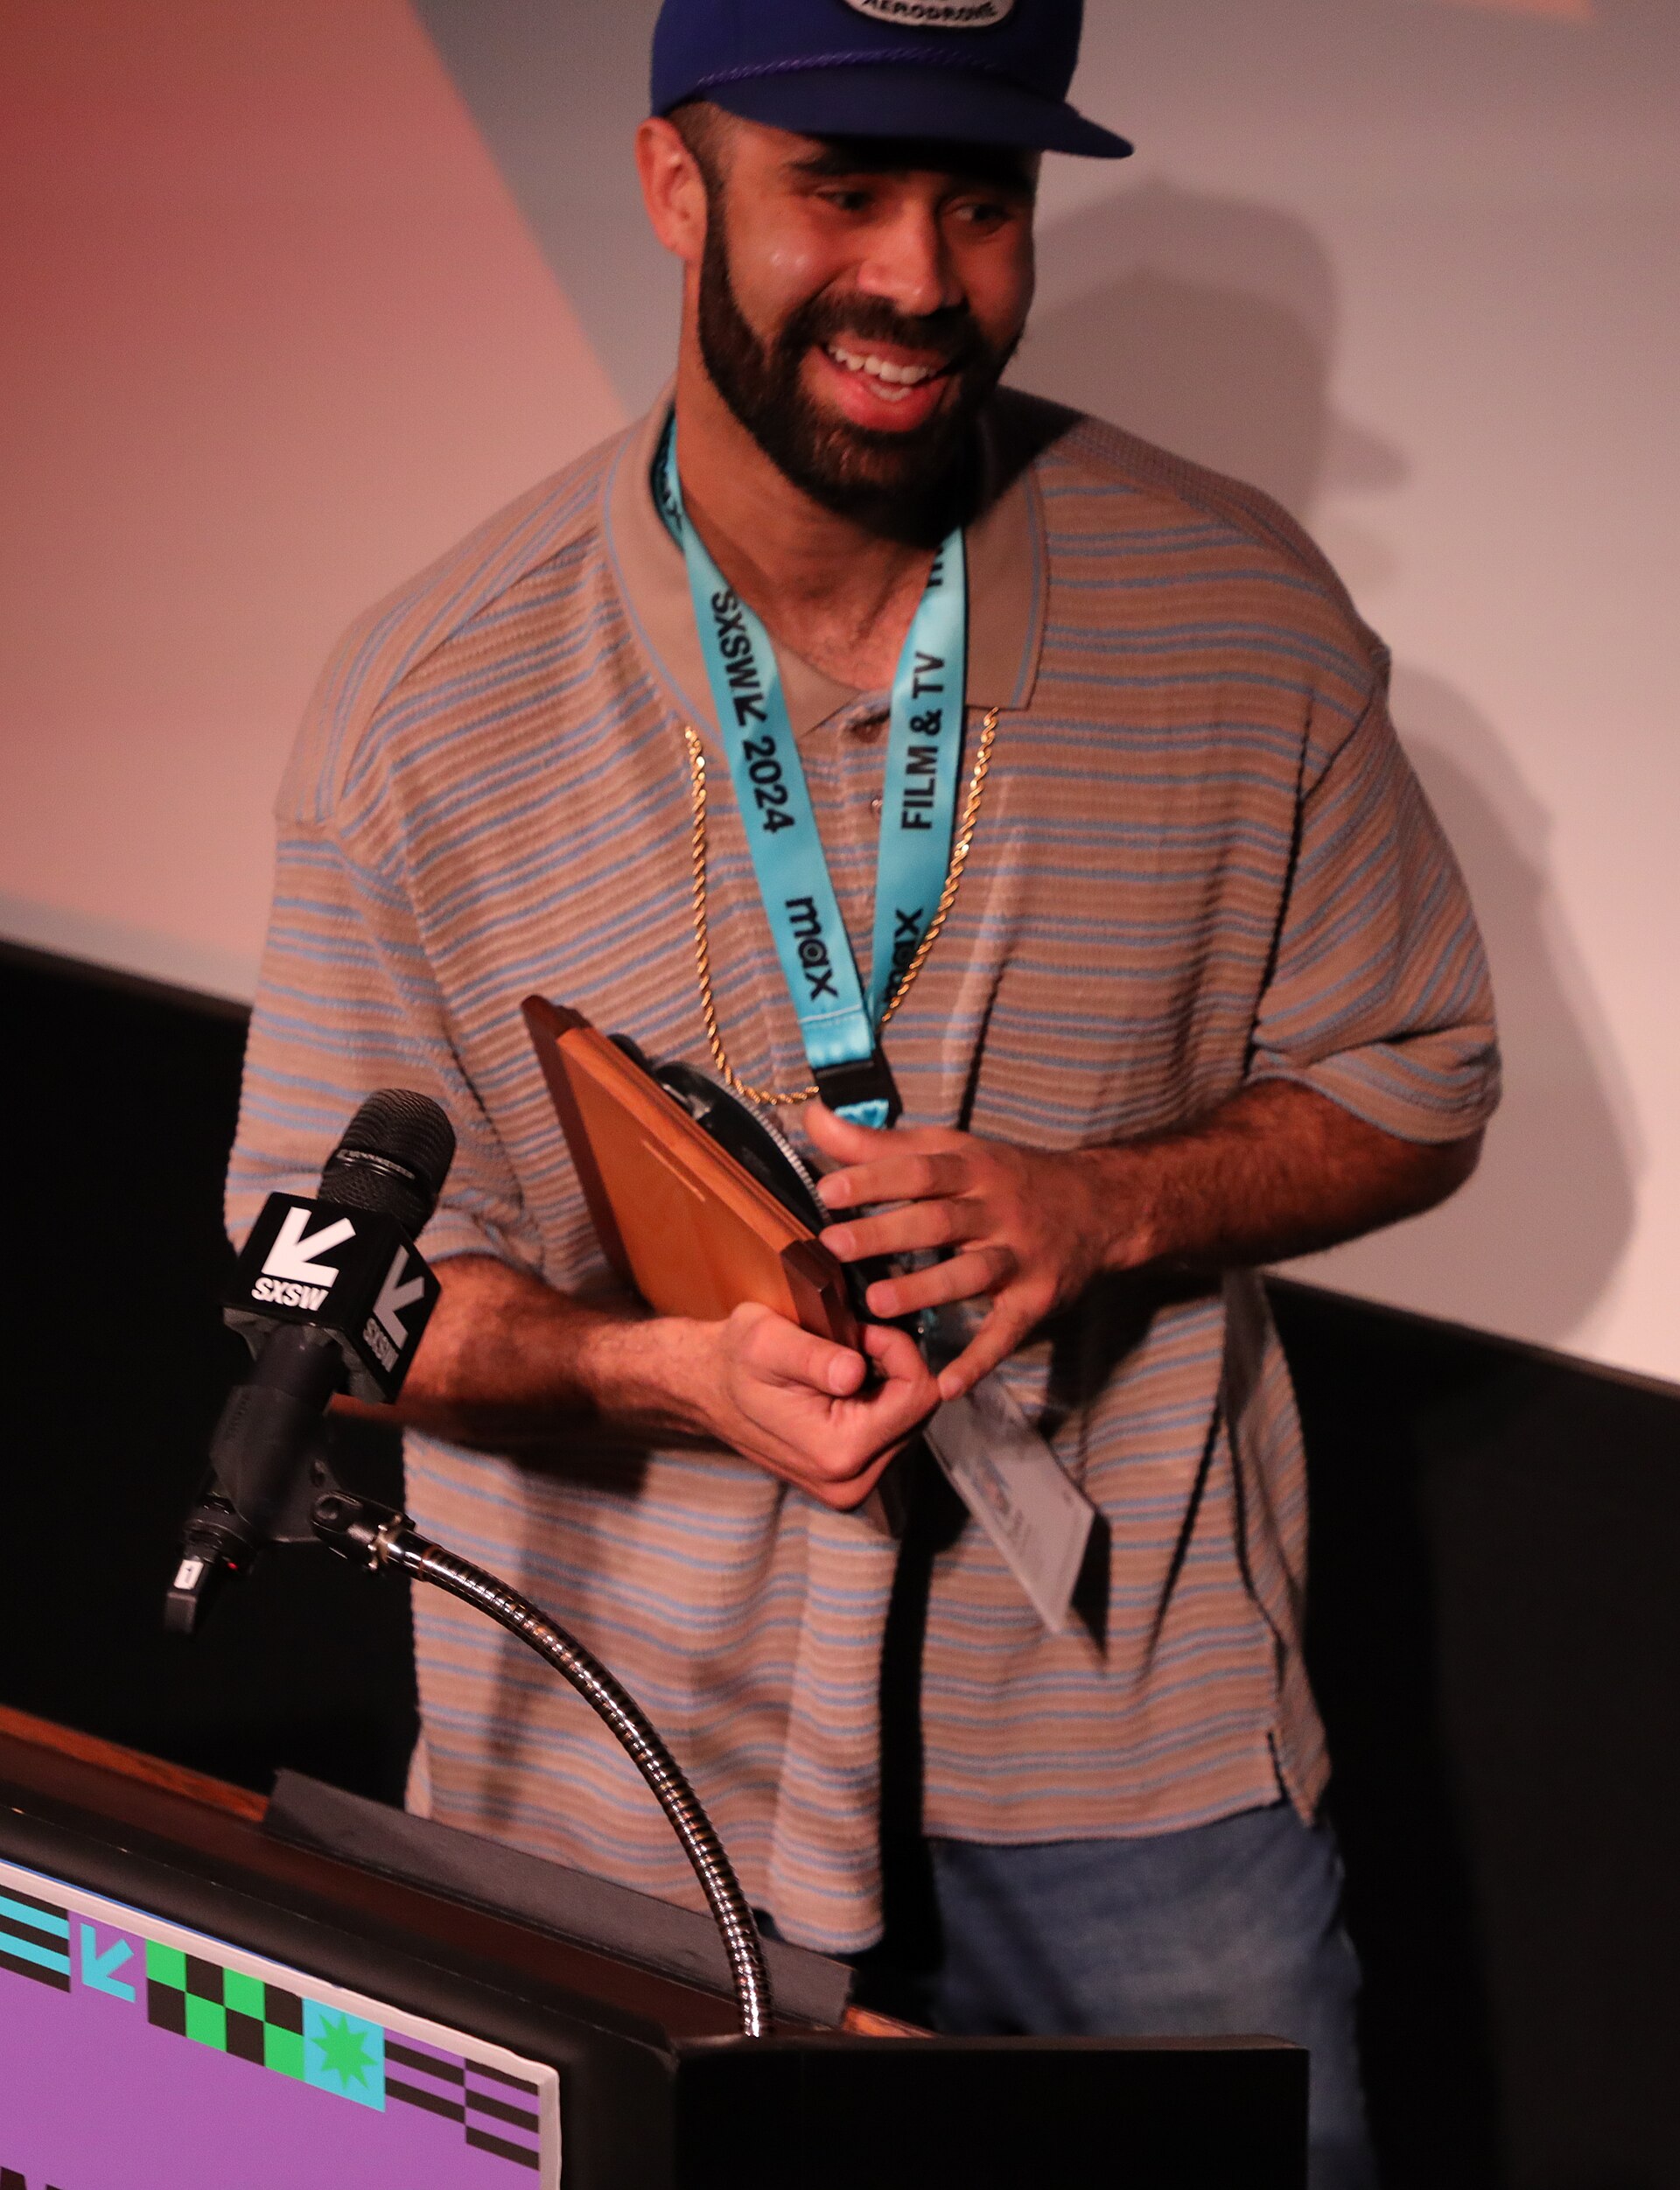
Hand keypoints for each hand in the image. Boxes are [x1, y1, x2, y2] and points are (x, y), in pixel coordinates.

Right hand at [662, 1301, 940, 1511]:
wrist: (705, 1390)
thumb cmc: (734, 1358)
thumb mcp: (766, 1340)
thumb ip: (814, 1357)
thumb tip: (854, 1372)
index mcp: (839, 1452)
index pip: (917, 1396)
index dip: (899, 1350)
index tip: (862, 1329)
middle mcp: (852, 1483)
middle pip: (919, 1413)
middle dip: (894, 1369)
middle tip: (850, 1342)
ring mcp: (851, 1487)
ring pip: (909, 1423)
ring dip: (886, 1385)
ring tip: (841, 1363)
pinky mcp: (850, 1481)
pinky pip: (890, 1434)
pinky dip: (876, 1403)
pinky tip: (842, 1386)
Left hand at [807, 1104, 1128, 1400]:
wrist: (1098, 1204)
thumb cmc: (1004, 1176)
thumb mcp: (951, 1148)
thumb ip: (878, 1142)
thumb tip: (813, 1118)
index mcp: (972, 1168)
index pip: (920, 1170)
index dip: (875, 1178)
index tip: (829, 1190)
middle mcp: (997, 1210)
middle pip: (938, 1221)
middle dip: (886, 1233)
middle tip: (834, 1245)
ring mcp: (1019, 1257)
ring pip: (970, 1274)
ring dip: (924, 1290)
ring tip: (877, 1303)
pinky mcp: (1036, 1299)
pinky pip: (1005, 1332)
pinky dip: (978, 1360)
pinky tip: (946, 1385)